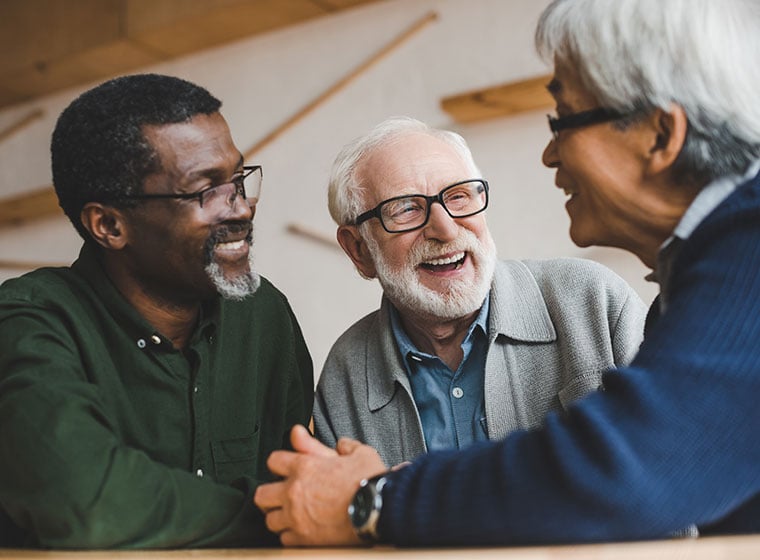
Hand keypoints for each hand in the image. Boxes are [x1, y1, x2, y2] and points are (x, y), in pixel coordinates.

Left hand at [254, 425, 386, 545]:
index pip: (273, 461)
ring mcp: (296, 517)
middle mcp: (293, 491)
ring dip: (279, 516)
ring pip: (269, 519)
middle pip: (262, 494)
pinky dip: (291, 535)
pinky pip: (284, 539)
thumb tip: (339, 443)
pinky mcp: (303, 539)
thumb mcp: (358, 453)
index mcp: (304, 466)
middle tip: (282, 495)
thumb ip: (343, 446)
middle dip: (271, 494)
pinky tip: (302, 530)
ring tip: (292, 515)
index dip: (281, 463)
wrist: (379, 509)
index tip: (288, 468)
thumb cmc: (370, 480)